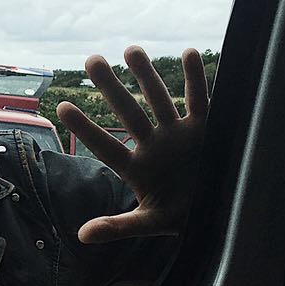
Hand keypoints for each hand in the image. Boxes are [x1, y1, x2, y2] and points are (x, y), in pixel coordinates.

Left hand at [55, 46, 208, 243]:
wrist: (221, 214)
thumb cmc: (182, 217)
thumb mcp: (150, 223)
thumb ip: (118, 226)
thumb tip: (82, 235)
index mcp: (137, 168)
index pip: (106, 146)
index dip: (86, 128)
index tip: (62, 107)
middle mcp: (154, 144)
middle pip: (128, 112)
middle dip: (111, 87)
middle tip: (92, 60)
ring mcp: (179, 133)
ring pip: (159, 99)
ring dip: (146, 75)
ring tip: (130, 50)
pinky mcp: (205, 128)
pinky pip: (200, 99)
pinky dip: (196, 78)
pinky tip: (186, 53)